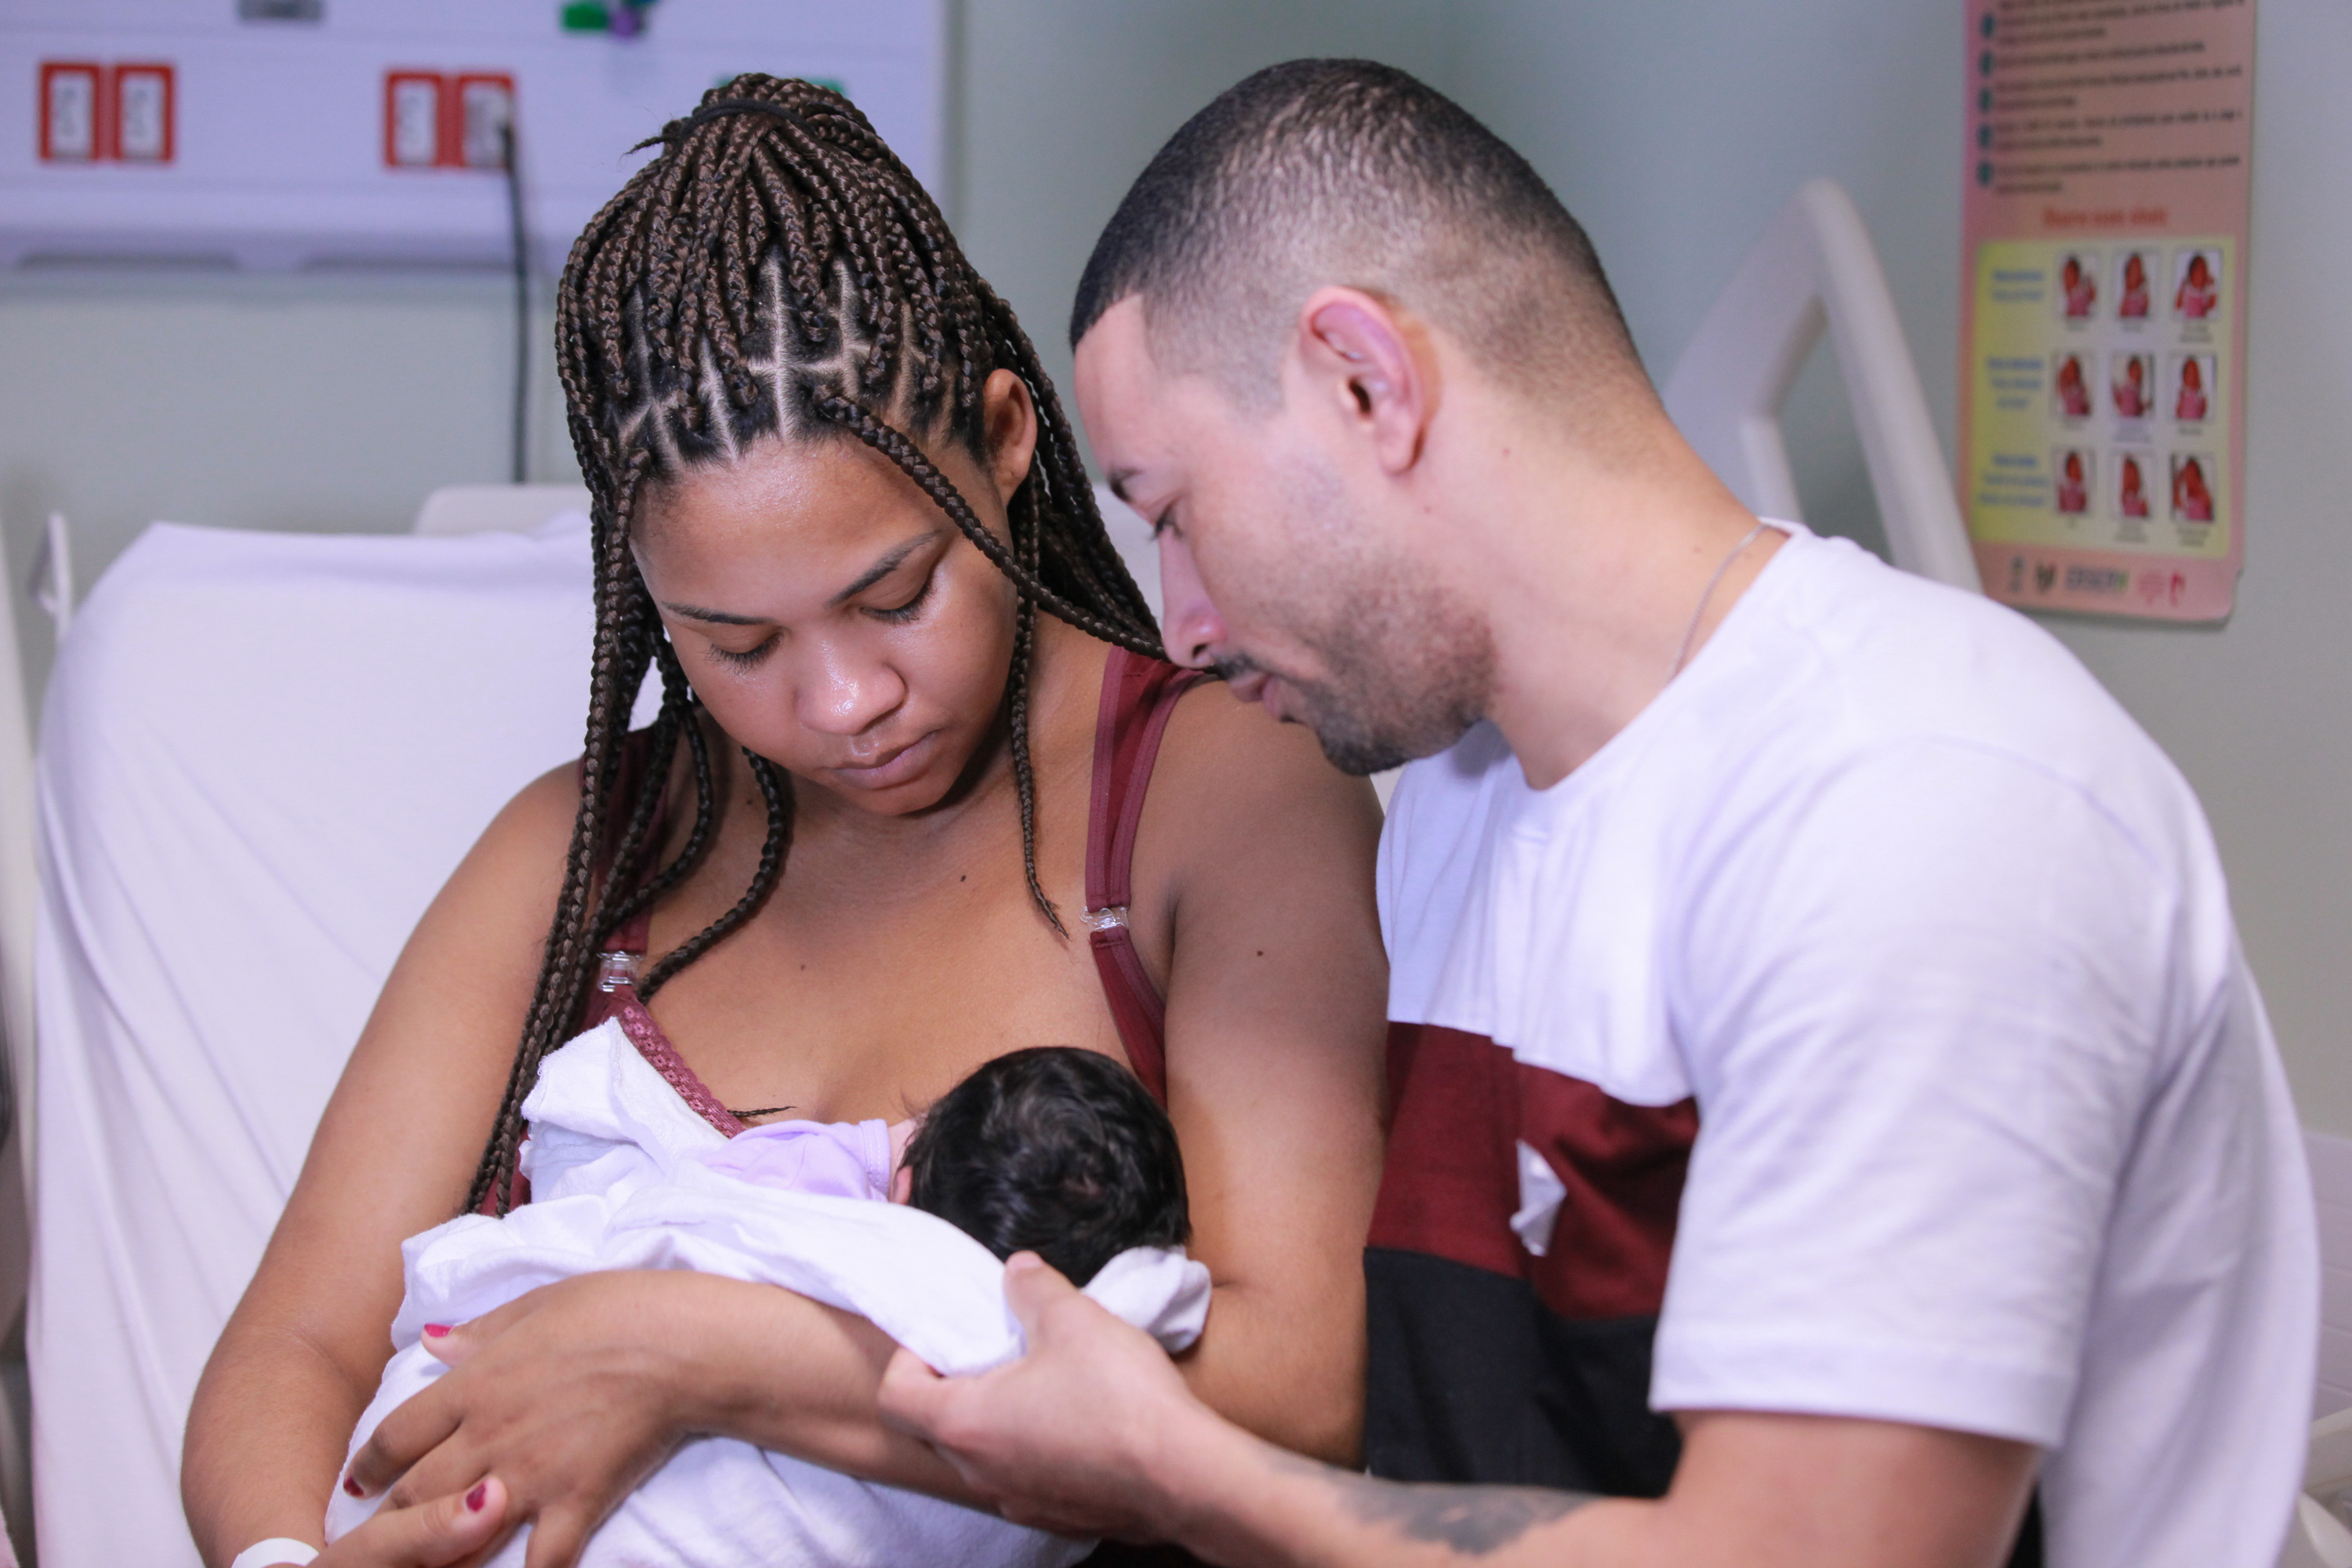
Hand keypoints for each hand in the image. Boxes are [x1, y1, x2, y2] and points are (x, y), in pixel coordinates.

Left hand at [342, 1273, 703, 1567]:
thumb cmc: (616, 1308)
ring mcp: (529, 1475)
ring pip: (458, 1537)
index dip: (369, 1464)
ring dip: (440, 1555)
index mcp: (474, 1384)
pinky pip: (540, 1560)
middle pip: (414, 1494)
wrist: (680, 1344)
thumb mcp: (540, 1304)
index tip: (359, 1482)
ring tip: (434, 1563)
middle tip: (384, 1533)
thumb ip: (481, 1331)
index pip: (396, 1434)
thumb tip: (431, 1342)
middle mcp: (488, 1436)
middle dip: (390, 1519)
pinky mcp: (575, 1502)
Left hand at [878, 1252, 1224, 1540]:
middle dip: (957, 1386)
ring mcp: (1019, 1502)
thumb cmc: (1118, 1396)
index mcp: (966, 1424)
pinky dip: (1035, 1450)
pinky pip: (1027, 1479)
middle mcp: (981, 1473)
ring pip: (985, 1456)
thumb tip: (1017, 1270)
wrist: (1186, 1476)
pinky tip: (1078, 1423)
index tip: (946, 1336)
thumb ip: (1033, 1288)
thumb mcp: (1072, 1318)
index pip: (897, 1397)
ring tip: (1042, 1382)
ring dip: (999, 1419)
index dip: (908, 1360)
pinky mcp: (1059, 1518)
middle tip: (996, 1350)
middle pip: (938, 1428)